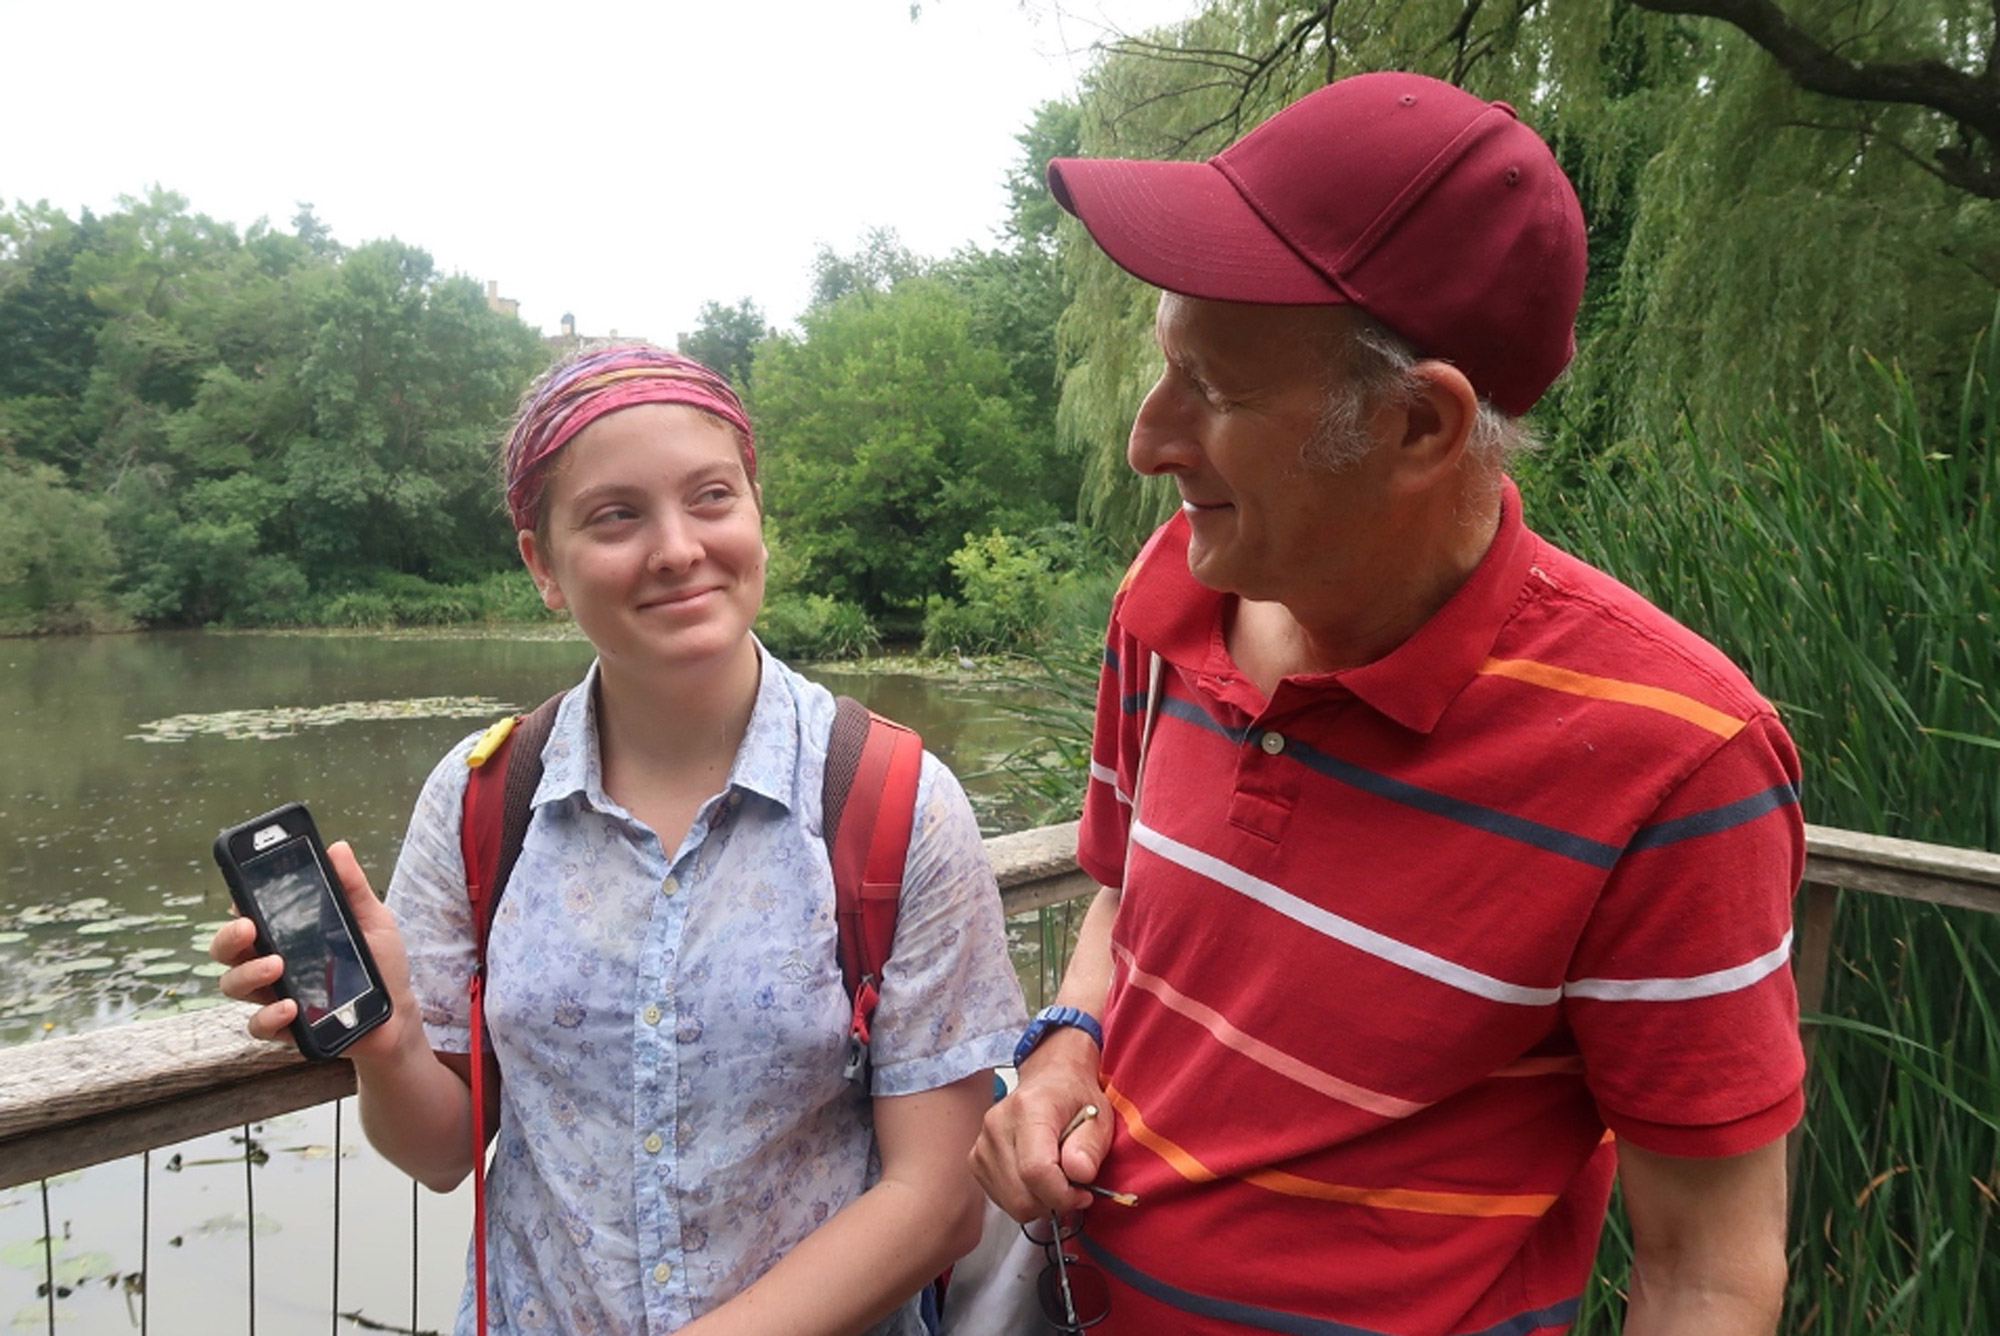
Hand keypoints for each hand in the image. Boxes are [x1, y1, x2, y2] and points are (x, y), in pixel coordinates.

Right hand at [209, 840, 415, 1059]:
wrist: (397, 1012)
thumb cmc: (379, 962)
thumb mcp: (372, 919)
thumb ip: (352, 887)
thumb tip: (337, 848)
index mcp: (287, 932)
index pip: (247, 914)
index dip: (237, 904)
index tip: (242, 896)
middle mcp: (271, 961)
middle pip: (226, 948)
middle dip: (228, 936)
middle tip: (249, 928)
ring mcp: (274, 995)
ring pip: (233, 984)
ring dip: (248, 973)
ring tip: (276, 966)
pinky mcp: (284, 1027)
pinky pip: (258, 1025)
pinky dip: (269, 1016)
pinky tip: (290, 1007)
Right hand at [971, 1030, 1106, 1220]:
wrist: (1050, 1078)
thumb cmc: (1074, 1096)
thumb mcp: (1099, 1117)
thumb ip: (1090, 1147)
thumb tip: (1079, 1175)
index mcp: (1029, 1108)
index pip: (1036, 1170)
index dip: (1063, 1195)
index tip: (1083, 1194)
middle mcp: (998, 1125)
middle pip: (1022, 1194)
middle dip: (1054, 1202)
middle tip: (1073, 1187)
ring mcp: (983, 1143)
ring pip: (1011, 1203)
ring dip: (1040, 1203)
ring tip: (1056, 1179)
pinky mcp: (976, 1159)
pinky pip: (1001, 1199)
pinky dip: (1025, 1199)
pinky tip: (1038, 1179)